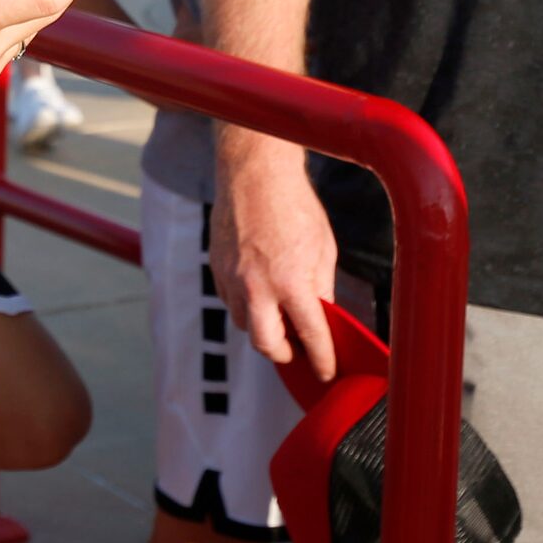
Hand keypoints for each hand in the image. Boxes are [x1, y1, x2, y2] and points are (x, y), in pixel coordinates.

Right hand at [211, 146, 339, 378]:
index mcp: (292, 281)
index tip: (326, 370)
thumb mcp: (323, 248)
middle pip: (267, 345)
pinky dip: (246, 304)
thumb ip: (322, 288)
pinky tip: (260, 289)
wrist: (254, 172)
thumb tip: (322, 316)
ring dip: (264, 327)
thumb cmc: (294, 205)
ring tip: (280, 313)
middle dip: (284, 355)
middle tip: (297, 350)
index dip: (322, 359)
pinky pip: (230, 300)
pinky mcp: (216, 267)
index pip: (311, 336)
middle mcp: (257, 285)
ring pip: (244, 324)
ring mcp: (232, 278)